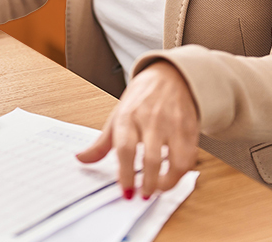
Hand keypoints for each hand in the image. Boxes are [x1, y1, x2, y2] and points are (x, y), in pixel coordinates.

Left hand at [76, 61, 199, 199]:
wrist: (171, 76)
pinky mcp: (190, 128)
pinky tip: (171, 176)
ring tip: (157, 189)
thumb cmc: (141, 98)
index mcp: (128, 116)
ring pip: (176, 160)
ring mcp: (173, 124)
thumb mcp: (117, 115)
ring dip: (167, 182)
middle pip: (150, 157)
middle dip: (148, 183)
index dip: (125, 174)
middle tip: (142, 195)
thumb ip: (101, 142)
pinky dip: (182, 173)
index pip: (125, 148)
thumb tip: (81, 158)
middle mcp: (151, 119)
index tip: (126, 191)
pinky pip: (190, 157)